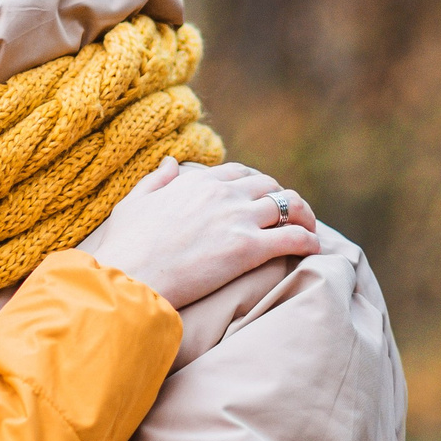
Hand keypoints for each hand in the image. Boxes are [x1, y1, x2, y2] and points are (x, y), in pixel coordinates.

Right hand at [94, 158, 320, 307]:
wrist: (128, 278)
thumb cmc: (126, 246)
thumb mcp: (134, 202)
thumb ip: (157, 179)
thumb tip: (173, 161)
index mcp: (198, 182)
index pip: (239, 173)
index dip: (256, 184)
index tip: (261, 198)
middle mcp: (223, 194)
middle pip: (270, 185)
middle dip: (283, 199)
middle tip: (290, 216)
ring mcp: (238, 219)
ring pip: (288, 206)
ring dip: (304, 216)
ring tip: (310, 230)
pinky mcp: (248, 249)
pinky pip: (293, 238)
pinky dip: (309, 241)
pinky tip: (315, 250)